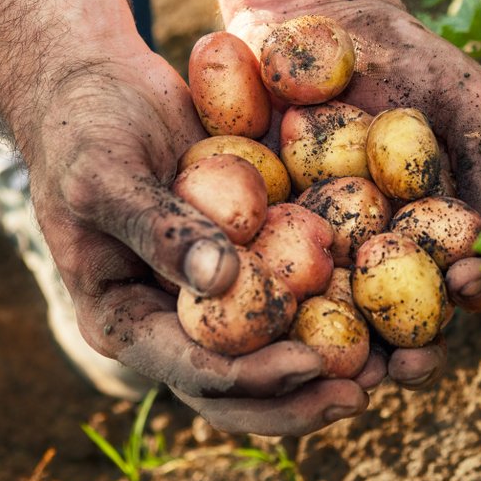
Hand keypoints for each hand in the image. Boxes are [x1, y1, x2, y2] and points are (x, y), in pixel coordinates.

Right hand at [20, 50, 371, 433]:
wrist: (103, 83)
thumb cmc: (86, 128)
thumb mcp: (106, 174)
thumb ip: (159, 228)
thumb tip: (221, 282)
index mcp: (125, 320)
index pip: (193, 370)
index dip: (253, 377)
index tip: (310, 363)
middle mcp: (173, 321)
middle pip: (242, 385)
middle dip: (302, 397)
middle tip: (363, 392)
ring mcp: (215, 294)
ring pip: (275, 350)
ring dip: (333, 366)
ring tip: (394, 366)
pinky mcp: (251, 258)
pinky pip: (298, 292)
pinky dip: (342, 304)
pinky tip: (391, 308)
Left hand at [229, 0, 480, 387]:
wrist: (316, 12)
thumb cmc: (405, 53)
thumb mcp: (464, 95)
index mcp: (432, 229)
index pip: (460, 279)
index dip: (470, 293)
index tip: (468, 287)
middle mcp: (377, 250)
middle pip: (397, 321)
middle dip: (405, 354)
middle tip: (405, 366)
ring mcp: (316, 246)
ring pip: (329, 317)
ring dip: (338, 355)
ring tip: (340, 368)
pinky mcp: (257, 230)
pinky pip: (262, 273)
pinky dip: (266, 300)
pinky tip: (268, 314)